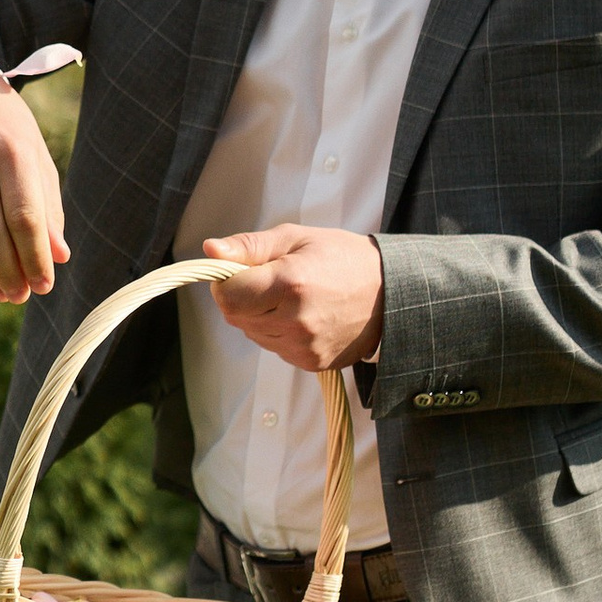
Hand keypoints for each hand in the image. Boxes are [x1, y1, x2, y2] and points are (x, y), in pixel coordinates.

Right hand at [0, 65, 69, 304]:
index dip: (36, 256)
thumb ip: (48, 206)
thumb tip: (59, 256)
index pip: (24, 216)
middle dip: (10, 272)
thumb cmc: (7, 130)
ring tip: (4, 293)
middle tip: (24, 295)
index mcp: (12, 151)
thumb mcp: (36, 157)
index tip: (46, 284)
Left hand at [204, 225, 386, 371]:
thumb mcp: (296, 238)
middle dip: (243, 296)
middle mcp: (295, 321)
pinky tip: (304, 316)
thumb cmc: (343, 258)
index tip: (242, 269)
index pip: (227, 296)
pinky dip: (278, 332)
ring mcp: (303, 347)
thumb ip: (249, 246)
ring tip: (293, 297)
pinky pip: (273, 348)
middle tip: (272, 279)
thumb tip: (210, 249)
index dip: (226, 280)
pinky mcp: (310, 363)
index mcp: (290, 283)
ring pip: (252, 333)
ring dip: (259, 315)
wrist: (390, 292)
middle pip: (235, 316)